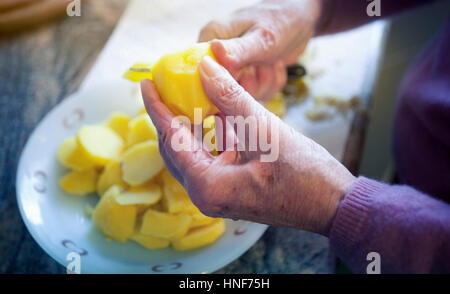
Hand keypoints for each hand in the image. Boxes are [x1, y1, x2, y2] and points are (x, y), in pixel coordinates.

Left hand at [141, 56, 354, 235]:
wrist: (332, 205)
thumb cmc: (305, 175)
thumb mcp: (265, 130)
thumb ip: (231, 98)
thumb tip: (205, 68)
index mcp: (208, 186)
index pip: (171, 139)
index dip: (157, 108)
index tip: (147, 84)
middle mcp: (207, 195)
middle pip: (176, 149)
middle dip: (170, 116)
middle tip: (163, 87)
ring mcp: (219, 195)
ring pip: (193, 153)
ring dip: (191, 125)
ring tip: (187, 96)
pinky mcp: (231, 190)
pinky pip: (211, 159)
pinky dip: (211, 137)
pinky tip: (216, 116)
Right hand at [198, 0, 321, 100]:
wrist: (302, 19)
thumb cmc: (281, 21)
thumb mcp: (261, 38)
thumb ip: (237, 51)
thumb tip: (210, 58)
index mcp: (210, 40)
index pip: (203, 74)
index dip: (226, 81)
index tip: (245, 74)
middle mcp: (217, 55)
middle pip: (223, 89)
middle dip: (251, 83)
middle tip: (264, 63)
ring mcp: (232, 68)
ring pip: (242, 95)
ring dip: (264, 82)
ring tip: (272, 60)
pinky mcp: (246, 77)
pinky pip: (255, 95)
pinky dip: (270, 84)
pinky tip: (274, 66)